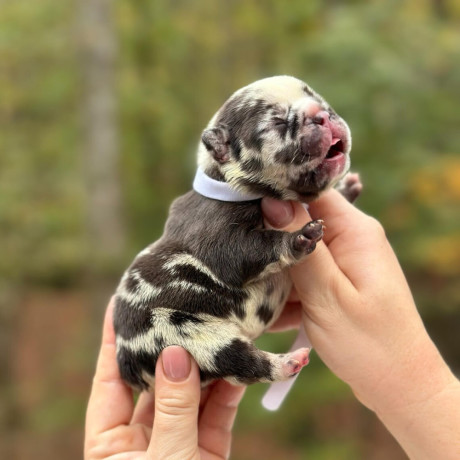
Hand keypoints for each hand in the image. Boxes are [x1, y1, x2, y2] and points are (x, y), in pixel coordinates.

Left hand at [84, 299, 244, 459]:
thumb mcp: (166, 458)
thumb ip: (173, 408)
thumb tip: (175, 354)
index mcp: (113, 442)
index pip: (111, 379)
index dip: (114, 340)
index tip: (121, 301)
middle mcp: (145, 436)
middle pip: (157, 380)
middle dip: (172, 347)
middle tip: (183, 309)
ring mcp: (179, 441)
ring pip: (192, 393)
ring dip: (207, 365)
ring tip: (219, 330)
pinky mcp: (209, 450)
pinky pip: (219, 412)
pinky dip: (230, 389)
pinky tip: (239, 365)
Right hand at [262, 190, 459, 459]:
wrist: (399, 385)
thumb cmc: (368, 343)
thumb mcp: (327, 295)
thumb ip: (299, 248)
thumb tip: (271, 201)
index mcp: (354, 231)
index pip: (309, 190)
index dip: (275, 193)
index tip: (240, 207)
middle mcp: (351, 238)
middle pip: (300, 222)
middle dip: (272, 242)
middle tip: (246, 263)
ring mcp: (345, 260)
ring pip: (298, 252)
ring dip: (278, 272)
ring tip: (258, 296)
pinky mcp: (338, 280)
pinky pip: (305, 274)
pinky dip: (290, 291)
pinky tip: (279, 316)